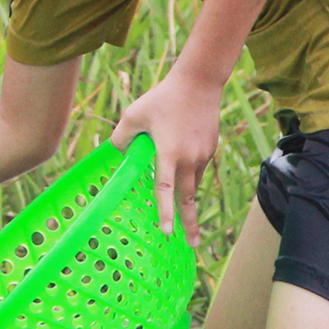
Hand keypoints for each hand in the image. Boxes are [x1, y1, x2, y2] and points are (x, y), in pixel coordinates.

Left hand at [110, 72, 222, 244]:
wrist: (199, 83)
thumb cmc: (163, 98)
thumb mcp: (133, 114)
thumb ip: (122, 137)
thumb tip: (118, 153)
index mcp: (169, 153)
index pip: (165, 189)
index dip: (166, 212)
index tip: (167, 232)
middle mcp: (189, 158)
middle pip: (188, 198)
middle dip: (189, 223)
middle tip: (192, 245)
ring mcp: (203, 155)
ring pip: (192, 183)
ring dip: (187, 199)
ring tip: (184, 219)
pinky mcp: (210, 148)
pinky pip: (198, 169)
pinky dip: (189, 177)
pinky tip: (183, 169)